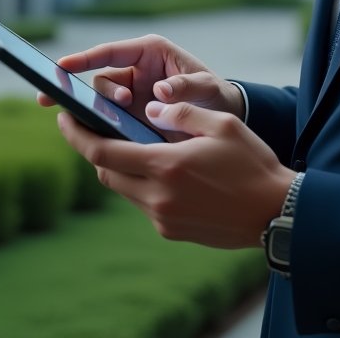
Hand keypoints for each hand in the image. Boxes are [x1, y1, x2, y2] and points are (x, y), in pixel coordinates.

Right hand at [36, 35, 244, 133]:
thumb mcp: (207, 87)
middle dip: (98, 93)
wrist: (221, 118)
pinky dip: (101, 129)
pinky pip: (108, 122)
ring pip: (101, 103)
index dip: (84, 58)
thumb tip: (160, 91)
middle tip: (111, 104)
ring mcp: (129, 96)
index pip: (110, 52)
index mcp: (149, 52)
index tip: (62, 66)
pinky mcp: (128, 118)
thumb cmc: (214, 94)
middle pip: (100, 79)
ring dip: (101, 113)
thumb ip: (186, 86)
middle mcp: (134, 71)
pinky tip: (98, 140)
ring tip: (118, 122)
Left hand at [56, 103, 295, 247]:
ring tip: (132, 143)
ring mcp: (163, 218)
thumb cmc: (252, 163)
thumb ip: (180, 113)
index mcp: (165, 166)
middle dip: (94, 149)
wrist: (275, 213)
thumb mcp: (221, 125)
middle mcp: (157, 197)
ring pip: (124, 189)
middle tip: (93, 126)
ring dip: (120, 167)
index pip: (102, 152)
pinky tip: (163, 168)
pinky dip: (142, 183)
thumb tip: (151, 108)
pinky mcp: (172, 231)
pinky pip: (144, 203)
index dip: (77, 134)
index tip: (63, 116)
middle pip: (105, 173)